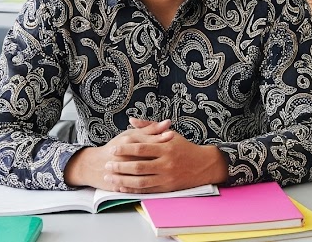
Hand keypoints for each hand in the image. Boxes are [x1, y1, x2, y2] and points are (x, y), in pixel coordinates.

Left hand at [66, 118, 227, 191]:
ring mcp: (166, 177)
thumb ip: (150, 127)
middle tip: (107, 165)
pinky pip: (145, 190)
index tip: (113, 149)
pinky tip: (121, 187)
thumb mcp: (170, 134)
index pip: (141, 149)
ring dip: (122, 180)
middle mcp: (166, 163)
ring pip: (139, 181)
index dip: (125, 149)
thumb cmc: (185, 148)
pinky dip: (132, 189)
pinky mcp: (166, 188)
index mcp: (166, 148)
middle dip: (120, 166)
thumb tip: (132, 120)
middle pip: (138, 166)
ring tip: (110, 177)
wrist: (203, 165)